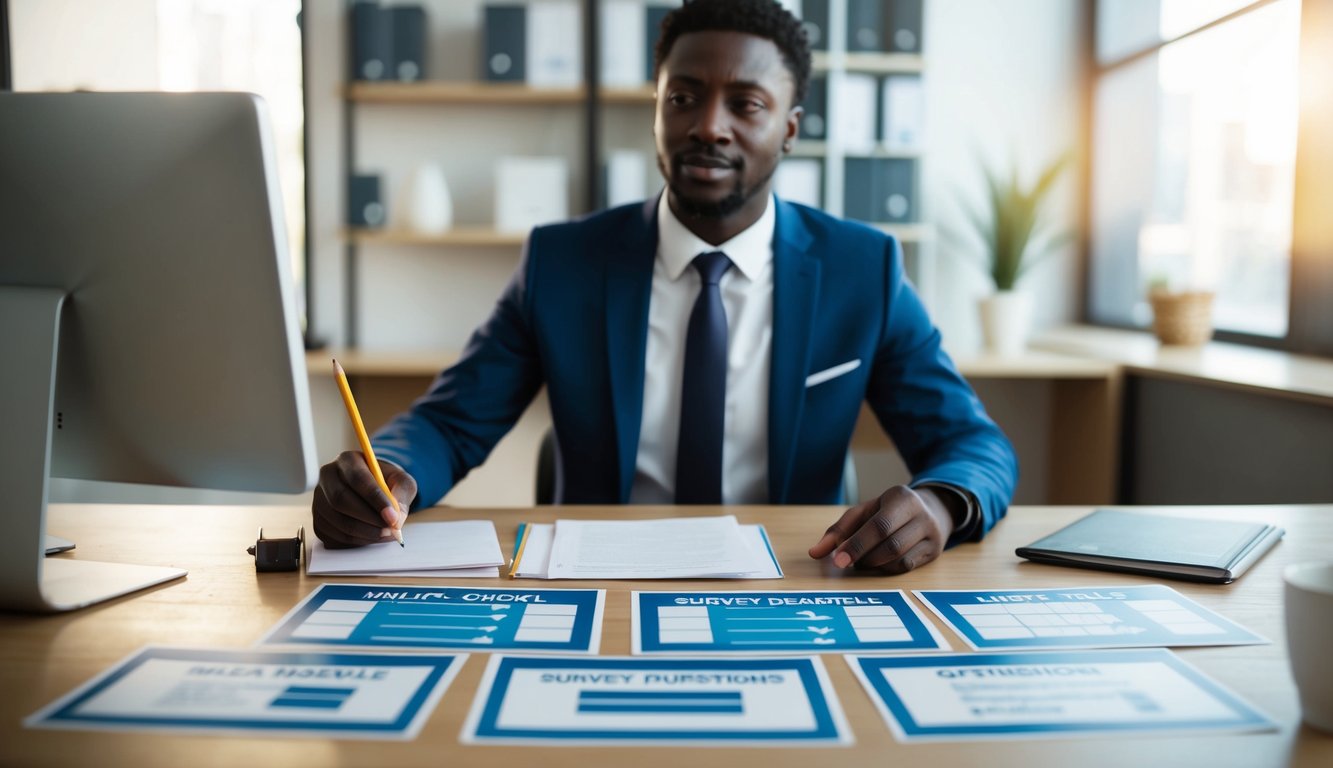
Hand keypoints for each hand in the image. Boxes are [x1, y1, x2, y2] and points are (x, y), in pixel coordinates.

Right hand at [312, 451, 416, 547]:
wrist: (371, 489)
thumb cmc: (385, 482)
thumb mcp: (401, 480)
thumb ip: (402, 494)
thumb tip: (396, 518)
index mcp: (347, 460)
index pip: (358, 479)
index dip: (375, 499)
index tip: (392, 517)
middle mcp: (327, 477)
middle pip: (341, 500)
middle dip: (369, 519)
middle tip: (390, 529)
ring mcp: (318, 500)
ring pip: (338, 521)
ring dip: (365, 533)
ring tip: (386, 534)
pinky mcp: (318, 520)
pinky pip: (334, 535)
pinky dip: (356, 541)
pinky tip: (372, 536)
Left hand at [807, 485, 955, 574]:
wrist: (934, 510)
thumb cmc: (890, 511)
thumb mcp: (865, 511)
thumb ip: (840, 529)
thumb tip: (815, 552)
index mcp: (901, 498)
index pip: (879, 525)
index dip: (857, 545)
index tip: (838, 560)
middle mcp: (921, 514)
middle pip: (891, 545)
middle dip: (864, 557)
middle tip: (845, 563)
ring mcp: (931, 534)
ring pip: (899, 559)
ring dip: (875, 565)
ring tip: (862, 560)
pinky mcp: (934, 551)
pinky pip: (907, 567)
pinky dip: (887, 569)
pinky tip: (878, 563)